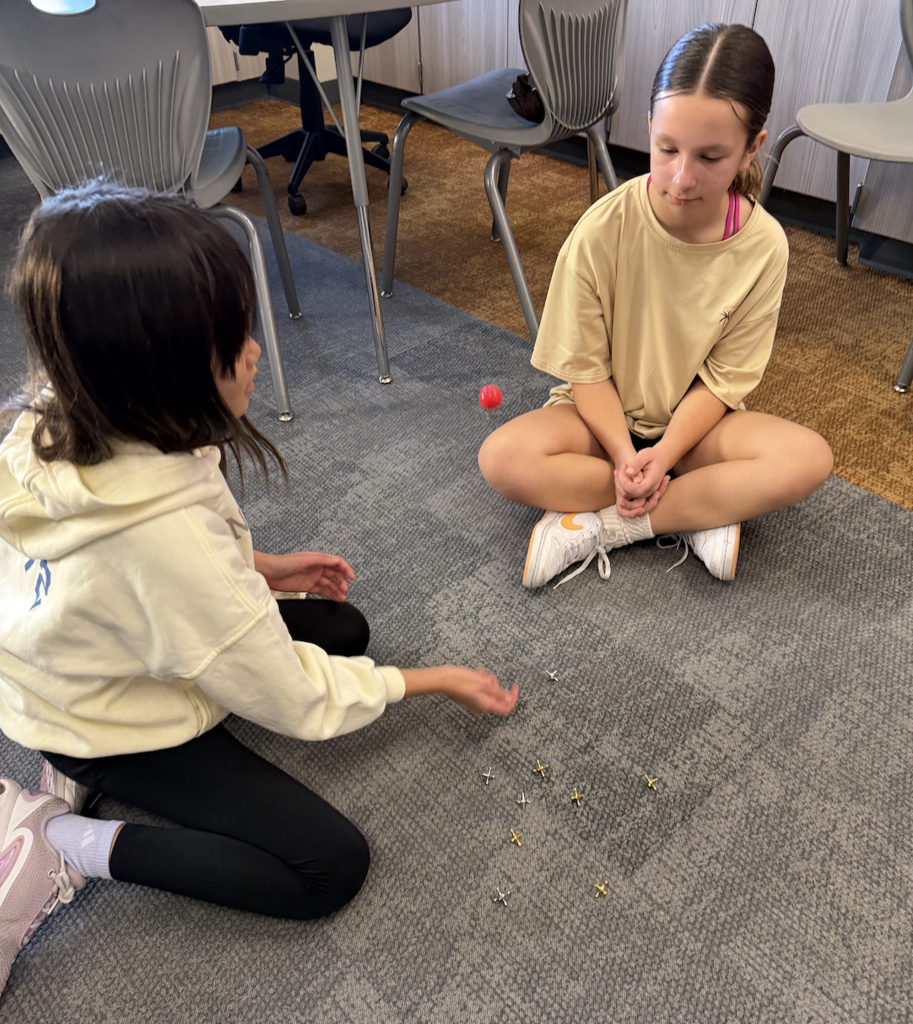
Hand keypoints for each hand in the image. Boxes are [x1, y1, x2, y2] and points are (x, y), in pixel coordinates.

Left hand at [254, 550, 354, 600]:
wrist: (269, 572)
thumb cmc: (284, 562)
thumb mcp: (305, 559)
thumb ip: (322, 559)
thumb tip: (337, 561)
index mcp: (318, 559)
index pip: (337, 563)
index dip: (346, 569)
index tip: (352, 578)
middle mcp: (318, 568)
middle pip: (335, 575)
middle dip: (342, 582)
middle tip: (344, 590)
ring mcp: (313, 577)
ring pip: (330, 584)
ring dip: (337, 590)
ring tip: (342, 598)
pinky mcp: (307, 587)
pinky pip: (322, 591)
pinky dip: (330, 595)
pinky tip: (336, 599)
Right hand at [401, 667, 518, 716]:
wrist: (443, 680)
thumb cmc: (461, 681)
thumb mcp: (483, 684)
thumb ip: (497, 692)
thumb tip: (508, 697)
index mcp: (486, 705)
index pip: (506, 707)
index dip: (513, 697)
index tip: (514, 686)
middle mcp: (481, 706)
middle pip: (497, 696)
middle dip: (496, 684)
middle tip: (488, 676)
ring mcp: (474, 701)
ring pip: (489, 691)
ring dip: (487, 681)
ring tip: (480, 673)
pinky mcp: (469, 696)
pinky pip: (480, 689)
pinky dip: (480, 681)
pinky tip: (476, 673)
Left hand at [614, 446, 670, 518]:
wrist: (661, 460)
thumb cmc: (653, 456)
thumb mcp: (645, 454)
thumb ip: (637, 463)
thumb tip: (628, 473)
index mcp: (653, 480)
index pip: (638, 490)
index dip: (628, 484)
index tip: (625, 471)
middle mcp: (650, 490)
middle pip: (631, 494)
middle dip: (620, 483)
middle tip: (619, 468)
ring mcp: (646, 493)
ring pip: (627, 496)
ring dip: (618, 485)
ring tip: (617, 470)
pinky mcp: (641, 493)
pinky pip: (628, 494)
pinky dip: (620, 486)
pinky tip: (618, 474)